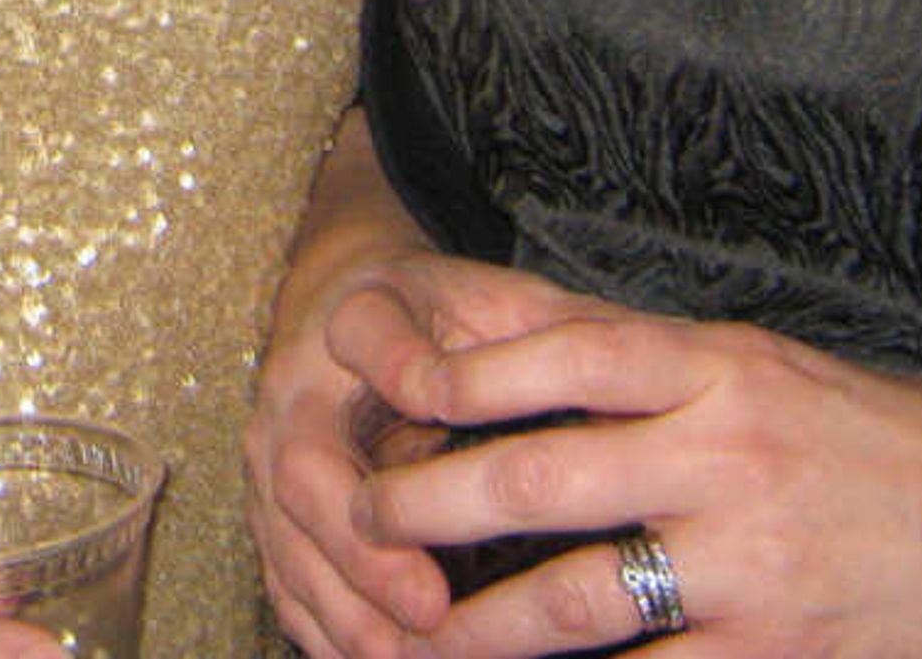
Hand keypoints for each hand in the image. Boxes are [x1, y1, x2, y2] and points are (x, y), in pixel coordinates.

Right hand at [246, 233, 599, 658]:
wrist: (347, 318)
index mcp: (356, 314)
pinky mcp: (275, 517)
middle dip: (363, 548)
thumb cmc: (442, 317)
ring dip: (349, 610)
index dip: (394, 365)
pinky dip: (330, 633)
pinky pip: (288, 584)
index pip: (364, 331)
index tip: (434, 396)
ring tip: (411, 658)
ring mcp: (275, 459)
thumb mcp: (494, 299)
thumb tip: (646, 361)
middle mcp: (299, 391)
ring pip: (291, 542)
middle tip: (428, 605)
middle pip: (304, 469)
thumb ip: (551, 327)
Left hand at [341, 306, 921, 658]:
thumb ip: (640, 364)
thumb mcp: (763, 367)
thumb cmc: (885, 438)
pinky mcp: (781, 656)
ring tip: (412, 638)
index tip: (378, 388)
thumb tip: (496, 341)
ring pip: (575, 602)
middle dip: (429, 505)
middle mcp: (729, 456)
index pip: (556, 351)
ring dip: (477, 630)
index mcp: (719, 365)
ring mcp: (755, 568)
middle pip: (538, 477)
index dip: (454, 372)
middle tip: (360, 524)